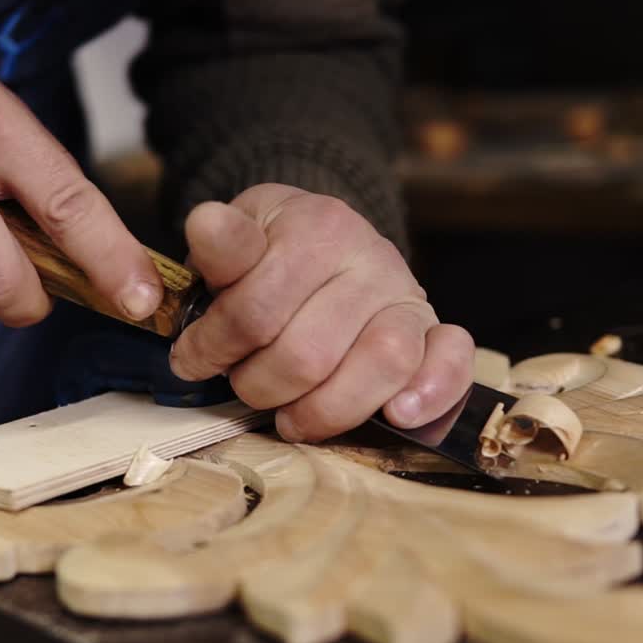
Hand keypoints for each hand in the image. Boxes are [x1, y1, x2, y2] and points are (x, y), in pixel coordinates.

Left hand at [170, 184, 475, 441]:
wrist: (327, 238)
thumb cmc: (273, 250)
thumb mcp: (240, 234)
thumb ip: (222, 245)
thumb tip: (206, 224)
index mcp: (316, 226)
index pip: (256, 307)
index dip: (213, 346)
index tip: (191, 359)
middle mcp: (370, 256)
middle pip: (309, 353)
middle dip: (260, 385)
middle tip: (241, 385)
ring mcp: (406, 294)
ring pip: (379, 365)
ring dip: (324, 410)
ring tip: (290, 418)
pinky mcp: (434, 328)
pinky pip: (451, 360)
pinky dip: (431, 392)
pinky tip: (398, 416)